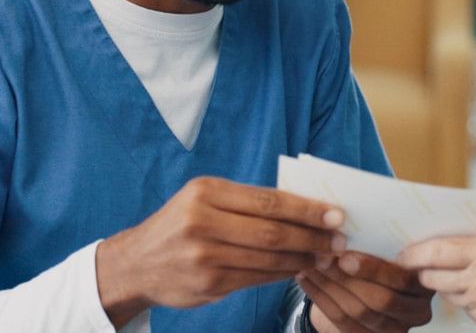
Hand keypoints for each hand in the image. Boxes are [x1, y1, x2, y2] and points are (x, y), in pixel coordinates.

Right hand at [96, 177, 346, 325]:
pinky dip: (282, 274)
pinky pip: (256, 278)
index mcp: (206, 192)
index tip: (336, 214)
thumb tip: (304, 206)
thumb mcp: (203, 200)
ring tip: (325, 256)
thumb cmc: (180, 226)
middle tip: (339, 239)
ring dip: (303, 258)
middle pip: (272, 231)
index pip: (269, 200)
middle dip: (312, 236)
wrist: (136, 263)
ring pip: (268, 258)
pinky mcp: (208, 283)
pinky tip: (298, 269)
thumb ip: (246, 203)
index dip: (307, 209)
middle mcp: (202, 221)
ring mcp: (204, 255)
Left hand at [300, 251, 433, 331]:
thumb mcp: (391, 248)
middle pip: (381, 300)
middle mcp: (418, 311)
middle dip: (347, 279)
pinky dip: (320, 298)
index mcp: (427, 284)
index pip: (403, 281)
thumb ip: (383, 240)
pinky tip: (305, 279)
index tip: (345, 254)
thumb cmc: (384, 256)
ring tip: (310, 264)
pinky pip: (342, 322)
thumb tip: (350, 221)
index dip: (374, 269)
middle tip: (322, 258)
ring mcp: (395, 329)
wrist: (372, 285)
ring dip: (330, 286)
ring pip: (359, 311)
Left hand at [398, 231, 475, 332]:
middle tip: (418, 264)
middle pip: (434, 279)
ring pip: (450, 295)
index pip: (437, 252)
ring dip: (450, 285)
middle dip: (425, 272)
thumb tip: (441, 235)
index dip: (413, 253)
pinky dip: (470, 300)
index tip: (402, 252)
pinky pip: (468, 310)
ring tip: (465, 273)